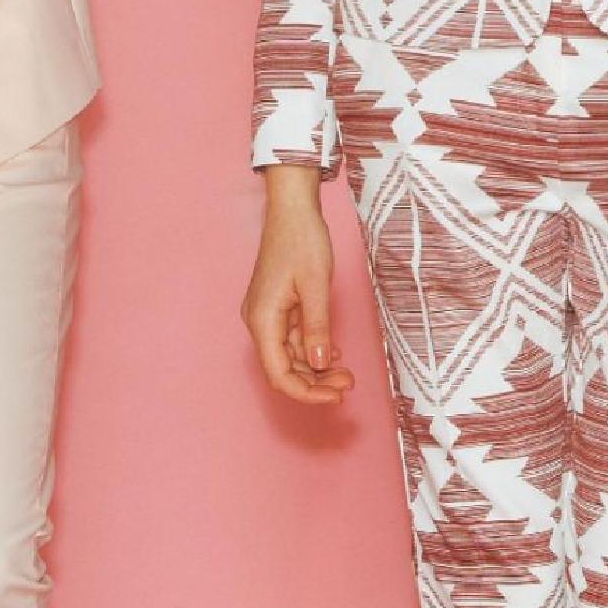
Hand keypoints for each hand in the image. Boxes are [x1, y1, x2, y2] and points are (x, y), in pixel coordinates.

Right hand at [242, 165, 355, 405]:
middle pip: (284, 369)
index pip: (279, 373)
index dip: (306, 392)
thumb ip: (317, 327)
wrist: (293, 210)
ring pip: (290, 357)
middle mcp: (260, 322)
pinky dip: (312, 350)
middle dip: (314, 382)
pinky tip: (332, 353)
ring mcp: (268, 316)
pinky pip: (293, 340)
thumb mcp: (315, 286)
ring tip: (345, 372)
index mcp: (262, 320)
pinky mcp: (278, 309)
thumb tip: (318, 363)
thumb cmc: (301, 241)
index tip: (335, 396)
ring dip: (315, 369)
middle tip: (347, 383)